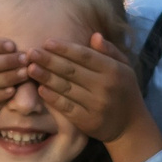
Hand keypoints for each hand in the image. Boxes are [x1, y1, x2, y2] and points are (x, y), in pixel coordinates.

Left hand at [26, 33, 149, 144]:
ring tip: (30, 68)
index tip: (47, 42)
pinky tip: (40, 89)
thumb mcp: (124, 67)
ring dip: (46, 77)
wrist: (131, 126)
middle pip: (72, 71)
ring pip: (66, 88)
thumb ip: (109, 51)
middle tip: (31, 53)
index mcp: (113, 70)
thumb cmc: (124, 90)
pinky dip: (52, 98)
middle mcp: (104, 86)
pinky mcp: (88, 121)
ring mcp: (96, 105)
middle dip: (49, 60)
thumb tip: (95, 35)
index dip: (65, 48)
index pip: (85, 56)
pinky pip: (67, 107)